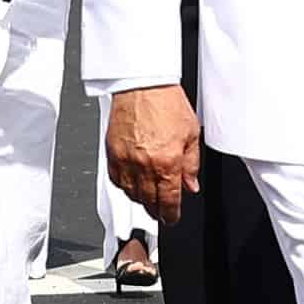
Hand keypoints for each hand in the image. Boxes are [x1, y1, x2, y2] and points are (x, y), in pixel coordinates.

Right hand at [106, 84, 202, 224]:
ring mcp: (126, 160)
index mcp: (167, 162)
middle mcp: (144, 165)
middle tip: (161, 210)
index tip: (172, 218)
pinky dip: (124, 186)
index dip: (171, 215)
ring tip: (148, 197)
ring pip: (131, 194)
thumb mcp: (191, 134)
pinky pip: (116, 180)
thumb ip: (191, 164)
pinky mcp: (112, 152)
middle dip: (156, 210)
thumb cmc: (166, 102)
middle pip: (148, 201)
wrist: (143, 85)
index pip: (169, 201)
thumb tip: (191, 184)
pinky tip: (132, 183)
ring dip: (140, 199)